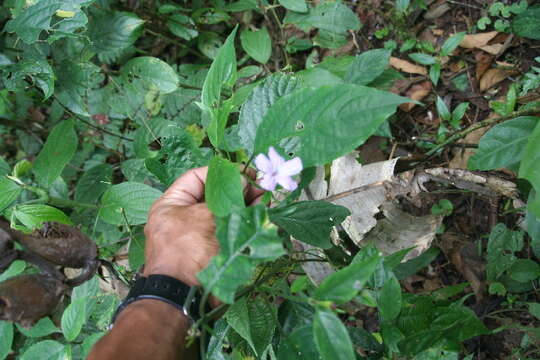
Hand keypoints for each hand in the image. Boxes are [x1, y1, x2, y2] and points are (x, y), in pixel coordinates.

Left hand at [143, 167, 262, 285]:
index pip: (197, 177)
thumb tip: (245, 183)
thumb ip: (227, 196)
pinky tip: (259, 217)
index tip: (245, 174)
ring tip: (264, 203)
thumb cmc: (189, 251)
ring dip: (243, 206)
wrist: (186, 297)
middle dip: (237, 190)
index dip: (222, 173)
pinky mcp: (211, 250)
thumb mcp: (206, 216)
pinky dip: (242, 224)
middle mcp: (182, 217)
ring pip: (223, 213)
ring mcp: (197, 235)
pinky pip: (228, 231)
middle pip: (213, 196)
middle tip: (260, 188)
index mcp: (171, 204)